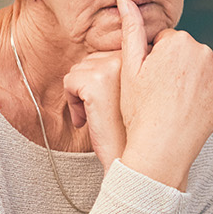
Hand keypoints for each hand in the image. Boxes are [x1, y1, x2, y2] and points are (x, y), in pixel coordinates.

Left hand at [62, 51, 125, 170]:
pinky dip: (72, 103)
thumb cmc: (131, 129)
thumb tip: (99, 56)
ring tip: (98, 116)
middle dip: (89, 87)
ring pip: (78, 70)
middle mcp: (130, 57)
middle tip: (103, 112)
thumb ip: (122, 71)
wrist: (132, 158)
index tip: (112, 103)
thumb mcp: (130, 93)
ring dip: (80, 95)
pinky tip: (89, 120)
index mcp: (143, 56)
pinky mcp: (97, 81)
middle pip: (91, 60)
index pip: (106, 55)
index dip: (102, 81)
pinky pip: (69, 81)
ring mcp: (114, 66)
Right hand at [114, 0, 212, 190]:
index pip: (165, 42)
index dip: (153, 61)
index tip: (147, 81)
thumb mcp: (129, 68)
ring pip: (199, 70)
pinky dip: (202, 96)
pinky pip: (212, 88)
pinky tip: (187, 110)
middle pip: (184, 54)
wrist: (162, 147)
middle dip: (173, 68)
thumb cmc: (140, 109)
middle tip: (158, 93)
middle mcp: (204, 52)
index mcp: (179, 41)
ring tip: (172, 103)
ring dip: (188, 81)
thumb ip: (131, 29)